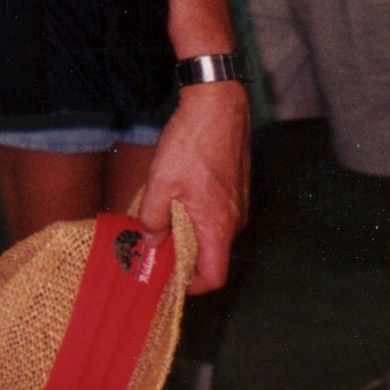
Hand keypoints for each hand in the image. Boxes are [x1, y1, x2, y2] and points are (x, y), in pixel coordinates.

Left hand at [137, 80, 249, 291]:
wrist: (218, 104)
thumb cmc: (191, 143)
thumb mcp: (160, 183)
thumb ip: (153, 218)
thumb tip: (150, 242)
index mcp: (218, 225)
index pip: (214, 276)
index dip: (192, 285)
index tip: (169, 278)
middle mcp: (235, 219)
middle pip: (213, 255)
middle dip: (185, 257)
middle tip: (155, 247)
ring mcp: (239, 202)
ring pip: (214, 233)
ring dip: (190, 233)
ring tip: (161, 220)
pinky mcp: (237, 187)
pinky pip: (218, 214)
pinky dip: (198, 216)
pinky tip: (177, 199)